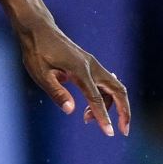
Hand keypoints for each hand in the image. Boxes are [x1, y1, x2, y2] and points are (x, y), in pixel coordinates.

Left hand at [15, 15, 131, 137]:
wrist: (39, 30)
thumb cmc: (37, 52)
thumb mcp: (41, 74)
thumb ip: (56, 92)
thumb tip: (70, 110)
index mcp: (80, 70)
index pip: (96, 98)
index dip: (103, 117)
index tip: (110, 133)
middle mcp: (91, 66)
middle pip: (118, 90)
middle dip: (125, 111)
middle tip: (123, 131)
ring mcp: (93, 64)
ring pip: (113, 87)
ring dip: (109, 106)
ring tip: (87, 119)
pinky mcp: (90, 64)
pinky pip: (105, 83)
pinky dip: (103, 97)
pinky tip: (91, 106)